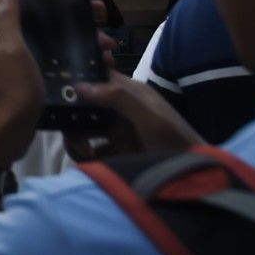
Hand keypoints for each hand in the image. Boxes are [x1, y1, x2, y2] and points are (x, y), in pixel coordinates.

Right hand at [66, 70, 201, 160]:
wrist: (195, 179)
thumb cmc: (175, 142)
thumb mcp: (149, 118)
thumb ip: (118, 97)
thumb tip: (78, 85)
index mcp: (130, 93)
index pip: (98, 75)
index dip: (80, 75)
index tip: (60, 85)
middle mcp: (121, 108)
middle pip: (85, 103)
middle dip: (71, 115)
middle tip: (67, 128)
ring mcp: (119, 131)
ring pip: (84, 127)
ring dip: (76, 137)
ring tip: (81, 152)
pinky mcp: (118, 152)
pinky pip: (91, 150)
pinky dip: (84, 155)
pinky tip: (87, 161)